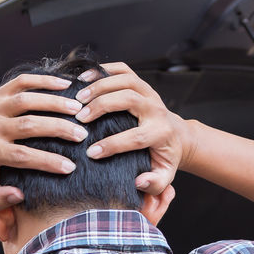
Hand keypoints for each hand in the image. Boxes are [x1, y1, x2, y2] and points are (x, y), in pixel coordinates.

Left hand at [0, 73, 87, 210]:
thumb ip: (0, 198)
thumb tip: (20, 195)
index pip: (23, 157)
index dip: (48, 162)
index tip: (70, 167)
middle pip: (29, 125)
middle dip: (58, 129)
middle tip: (82, 134)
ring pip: (27, 100)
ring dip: (55, 102)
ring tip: (78, 108)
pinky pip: (22, 82)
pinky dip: (44, 80)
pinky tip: (65, 84)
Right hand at [73, 62, 194, 195]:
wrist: (176, 135)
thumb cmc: (165, 157)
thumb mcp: (164, 176)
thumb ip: (155, 184)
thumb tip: (140, 181)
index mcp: (161, 132)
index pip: (136, 136)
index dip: (112, 145)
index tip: (91, 153)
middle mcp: (156, 109)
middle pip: (129, 99)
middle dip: (102, 106)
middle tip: (79, 117)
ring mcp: (149, 93)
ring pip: (126, 80)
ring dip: (100, 86)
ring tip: (78, 97)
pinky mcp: (141, 84)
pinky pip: (123, 69)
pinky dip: (103, 70)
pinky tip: (84, 78)